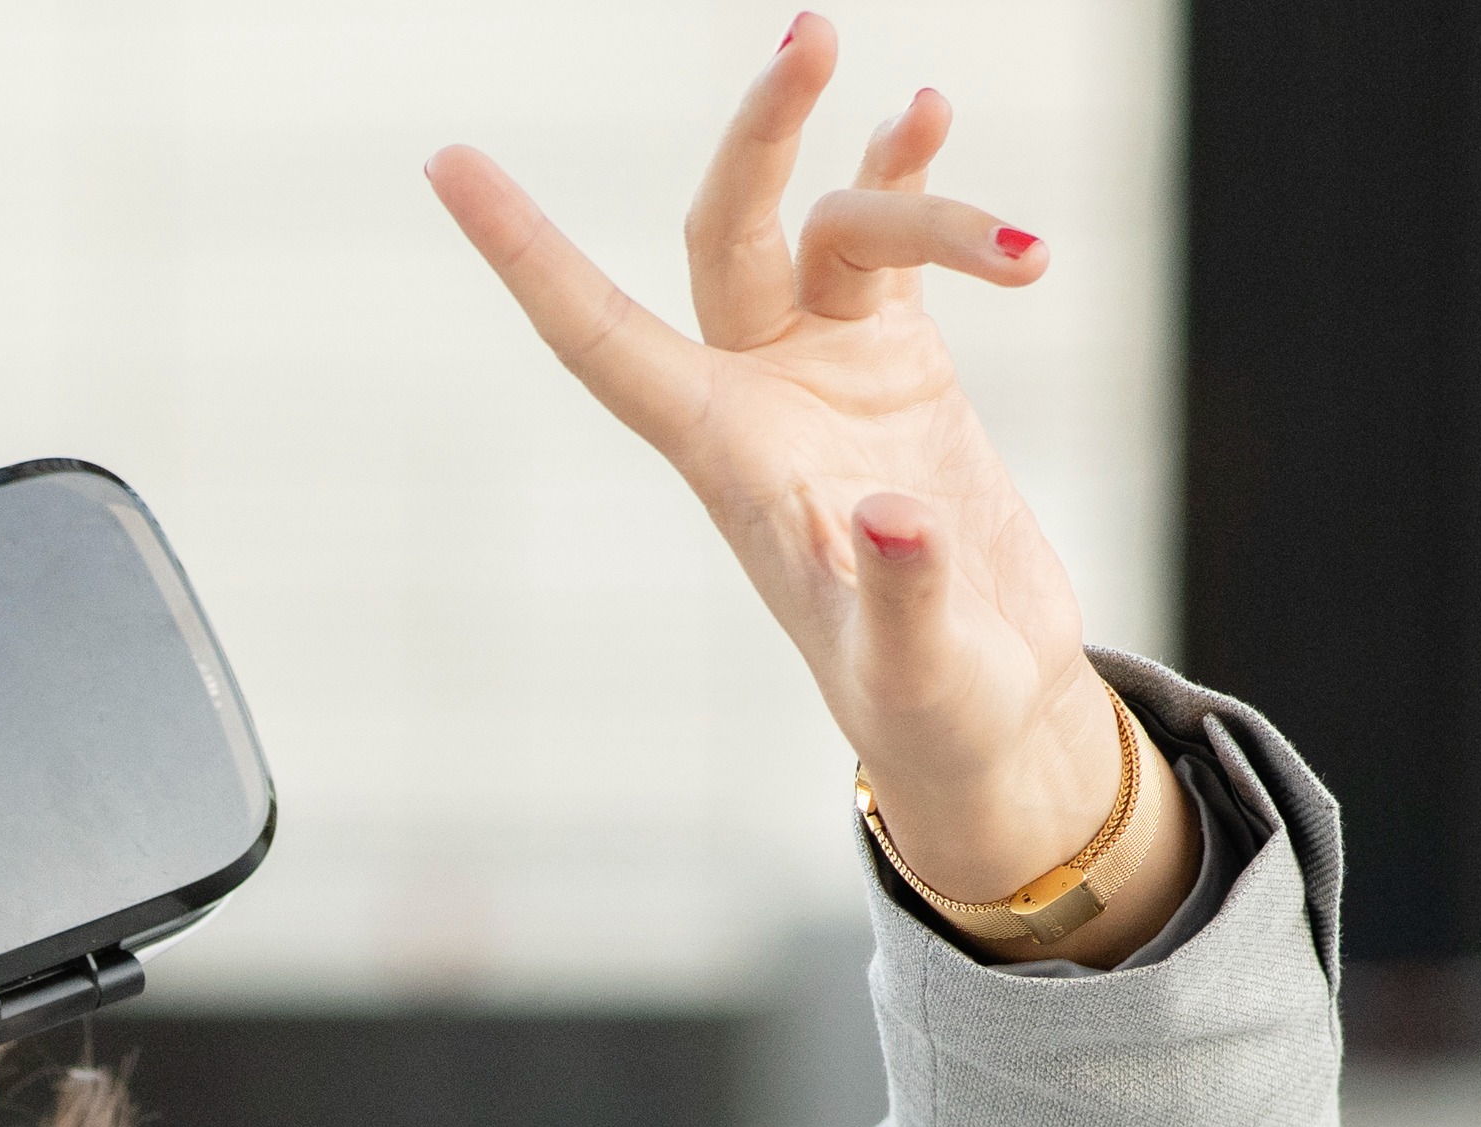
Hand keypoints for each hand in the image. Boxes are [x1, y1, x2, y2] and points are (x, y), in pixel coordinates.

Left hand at [425, 20, 1196, 939]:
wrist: (985, 706)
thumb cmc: (927, 704)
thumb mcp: (917, 668)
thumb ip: (898, 592)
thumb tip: (890, 516)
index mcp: (724, 457)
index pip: (600, 338)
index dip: (528, 253)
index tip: (448, 162)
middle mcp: (758, 394)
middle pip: (730, 229)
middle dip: (762, 131)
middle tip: (812, 34)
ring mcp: (828, 367)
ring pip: (844, 228)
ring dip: (928, 205)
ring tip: (1031, 252)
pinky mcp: (898, 358)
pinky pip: (893, 236)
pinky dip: (918, 174)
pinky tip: (932, 112)